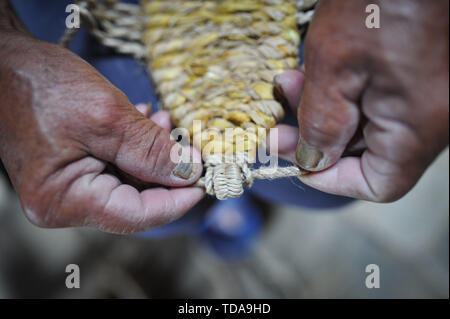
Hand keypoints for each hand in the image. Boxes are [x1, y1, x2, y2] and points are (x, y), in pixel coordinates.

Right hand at [0, 34, 203, 232]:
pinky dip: (135, 148)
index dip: (177, 200)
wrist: (4, 61)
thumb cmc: (41, 85)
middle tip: (186, 142)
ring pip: (128, 182)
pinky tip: (145, 122)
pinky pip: (114, 168)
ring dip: (152, 155)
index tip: (205, 181)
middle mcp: (63, 202)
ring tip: (163, 122)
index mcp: (64, 200)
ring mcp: (66, 187)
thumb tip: (190, 172)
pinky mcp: (71, 170)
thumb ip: (151, 151)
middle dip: (166, 171)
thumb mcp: (106, 117)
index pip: (136, 216)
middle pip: (134, 200)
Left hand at [274, 0, 447, 201]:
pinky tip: (313, 71)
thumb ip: (322, 124)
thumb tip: (313, 160)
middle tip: (277, 124)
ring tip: (288, 85)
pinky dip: (342, 90)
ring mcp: (428, 94)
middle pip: (368, 153)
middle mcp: (432, 117)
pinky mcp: (420, 74)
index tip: (295, 161)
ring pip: (368, 123)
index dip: (330, 179)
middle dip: (316, 138)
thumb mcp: (334, 65)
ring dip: (323, 111)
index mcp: (419, 126)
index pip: (378, 184)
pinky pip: (378, 98)